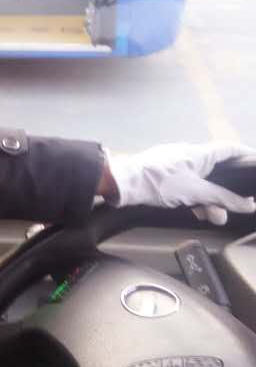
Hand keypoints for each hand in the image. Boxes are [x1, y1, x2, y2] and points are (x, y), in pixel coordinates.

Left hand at [104, 142, 255, 225]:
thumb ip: (223, 199)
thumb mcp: (196, 192)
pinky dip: (194, 199)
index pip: (230, 149)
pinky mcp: (165, 176)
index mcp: (200, 153)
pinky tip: (196, 211)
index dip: (245, 155)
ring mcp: (176, 166)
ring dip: (209, 200)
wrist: (123, 184)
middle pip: (216, 171)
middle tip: (235, 206)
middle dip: (226, 191)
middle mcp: (189, 156)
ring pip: (201, 182)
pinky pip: (186, 186)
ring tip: (214, 216)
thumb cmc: (158, 182)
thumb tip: (249, 205)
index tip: (255, 164)